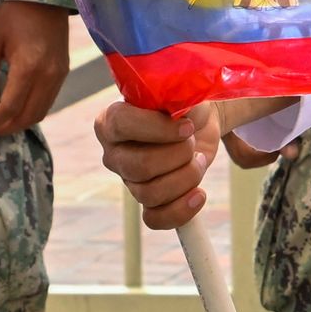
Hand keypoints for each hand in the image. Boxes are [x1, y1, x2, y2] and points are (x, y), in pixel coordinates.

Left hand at [0, 0, 72, 134]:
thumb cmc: (15, 12)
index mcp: (28, 66)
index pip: (11, 106)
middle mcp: (48, 75)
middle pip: (29, 115)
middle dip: (7, 127)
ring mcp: (59, 75)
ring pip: (42, 111)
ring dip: (21, 122)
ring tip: (1, 122)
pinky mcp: (63, 71)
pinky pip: (49, 100)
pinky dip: (32, 110)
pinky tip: (18, 107)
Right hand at [96, 100, 219, 229]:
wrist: (197, 122)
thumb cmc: (182, 105)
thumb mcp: (178, 92)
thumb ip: (173, 96)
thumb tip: (182, 114)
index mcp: (111, 121)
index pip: (122, 125)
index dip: (159, 129)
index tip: (187, 126)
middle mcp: (113, 154)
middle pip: (140, 167)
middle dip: (178, 155)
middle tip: (192, 141)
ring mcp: (128, 181)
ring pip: (150, 194)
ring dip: (187, 177)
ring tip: (199, 159)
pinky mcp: (146, 201)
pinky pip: (154, 219)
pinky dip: (180, 211)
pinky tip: (199, 194)